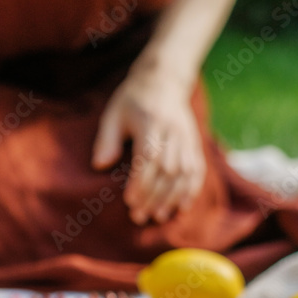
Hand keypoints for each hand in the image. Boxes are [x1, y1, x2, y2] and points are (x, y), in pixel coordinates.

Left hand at [92, 70, 205, 224]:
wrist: (164, 80)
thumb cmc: (133, 100)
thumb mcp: (113, 113)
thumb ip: (106, 139)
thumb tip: (99, 165)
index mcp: (150, 123)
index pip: (148, 158)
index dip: (140, 182)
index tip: (129, 201)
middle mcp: (172, 132)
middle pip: (167, 170)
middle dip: (153, 196)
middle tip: (138, 216)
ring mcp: (187, 138)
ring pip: (184, 173)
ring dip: (172, 198)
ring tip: (158, 216)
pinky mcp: (195, 143)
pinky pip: (198, 170)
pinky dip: (191, 190)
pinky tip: (182, 207)